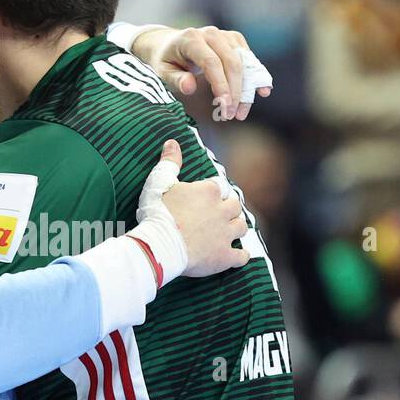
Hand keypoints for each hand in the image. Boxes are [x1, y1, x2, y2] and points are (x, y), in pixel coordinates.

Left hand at [132, 26, 270, 120]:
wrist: (168, 43)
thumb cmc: (165, 60)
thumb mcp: (162, 71)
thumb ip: (175, 79)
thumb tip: (190, 87)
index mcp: (191, 39)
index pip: (212, 63)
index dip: (221, 86)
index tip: (225, 107)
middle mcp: (211, 33)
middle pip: (231, 62)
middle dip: (235, 91)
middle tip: (231, 115)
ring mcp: (225, 35)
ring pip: (243, 62)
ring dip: (246, 88)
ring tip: (241, 113)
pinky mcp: (234, 40)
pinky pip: (248, 59)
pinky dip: (255, 75)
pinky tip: (262, 91)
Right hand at [149, 141, 249, 276]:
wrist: (160, 245)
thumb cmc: (158, 212)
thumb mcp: (160, 182)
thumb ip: (169, 162)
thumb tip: (172, 142)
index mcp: (209, 191)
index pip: (219, 187)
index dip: (213, 193)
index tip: (206, 198)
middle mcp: (222, 210)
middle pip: (235, 206)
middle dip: (229, 209)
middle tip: (219, 214)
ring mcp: (225, 234)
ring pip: (241, 227)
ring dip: (237, 228)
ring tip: (229, 231)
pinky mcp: (224, 256)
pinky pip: (241, 256)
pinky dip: (241, 256)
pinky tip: (238, 256)